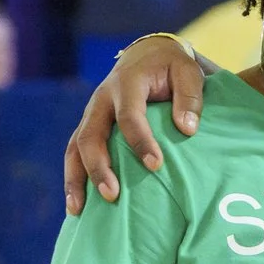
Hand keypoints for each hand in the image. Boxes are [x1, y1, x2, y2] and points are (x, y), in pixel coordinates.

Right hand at [63, 36, 208, 214]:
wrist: (147, 54)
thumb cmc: (171, 66)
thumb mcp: (187, 72)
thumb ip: (189, 98)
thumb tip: (187, 129)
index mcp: (126, 83)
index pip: (129, 115)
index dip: (140, 141)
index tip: (156, 165)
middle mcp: (101, 100)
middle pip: (90, 136)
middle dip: (99, 167)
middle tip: (112, 195)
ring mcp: (91, 114)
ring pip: (75, 147)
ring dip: (76, 179)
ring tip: (78, 210)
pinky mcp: (89, 126)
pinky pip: (74, 153)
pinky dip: (74, 178)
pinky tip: (77, 206)